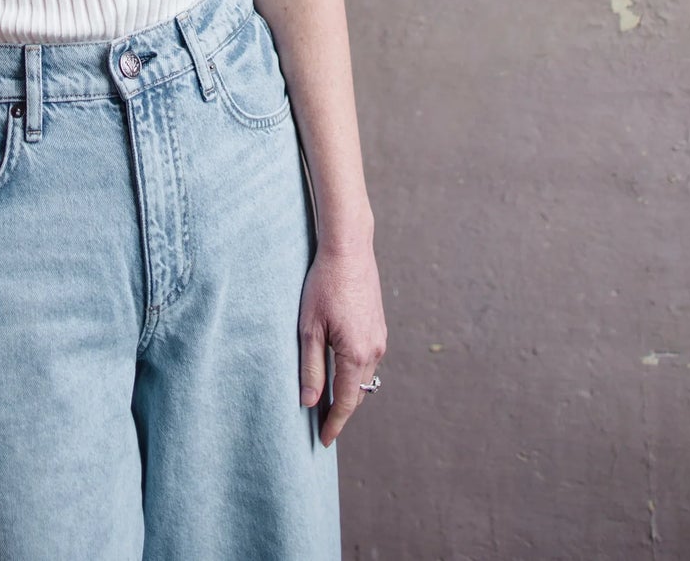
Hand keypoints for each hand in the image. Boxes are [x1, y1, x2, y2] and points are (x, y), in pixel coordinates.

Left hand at [297, 240, 385, 446]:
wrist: (349, 249)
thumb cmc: (324, 285)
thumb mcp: (309, 328)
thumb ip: (311, 367)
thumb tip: (310, 403)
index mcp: (356, 353)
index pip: (347, 402)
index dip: (335, 424)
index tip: (323, 441)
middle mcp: (374, 350)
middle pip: (358, 393)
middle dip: (341, 411)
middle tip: (320, 425)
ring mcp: (380, 338)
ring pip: (364, 377)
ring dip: (349, 390)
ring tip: (327, 400)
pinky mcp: (379, 326)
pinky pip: (367, 360)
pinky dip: (354, 371)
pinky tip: (338, 369)